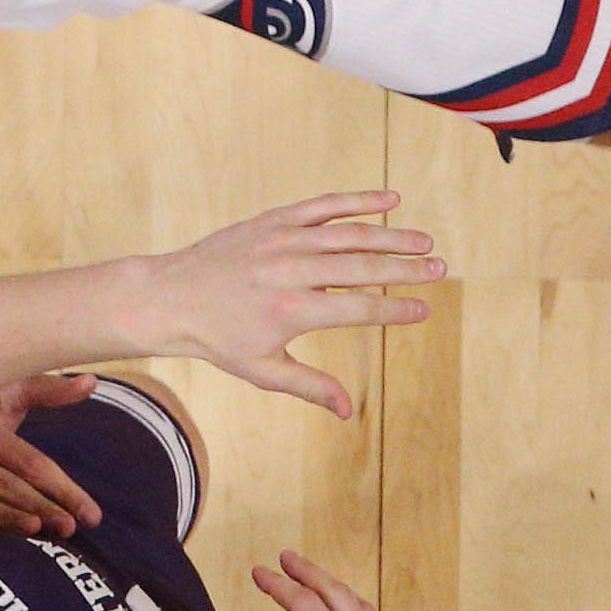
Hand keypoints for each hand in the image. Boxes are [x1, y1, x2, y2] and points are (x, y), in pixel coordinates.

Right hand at [0, 373, 104, 532]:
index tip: (92, 514)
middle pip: (7, 485)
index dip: (64, 488)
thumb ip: (45, 390)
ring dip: (15, 522)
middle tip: (72, 529)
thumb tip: (91, 382)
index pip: (28, 461)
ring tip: (44, 534)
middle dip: (45, 508)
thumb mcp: (1, 398)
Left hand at [132, 191, 442, 418]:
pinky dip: (358, 200)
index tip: (426, 309)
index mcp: (292, 311)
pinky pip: (323, 205)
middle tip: (440, 271)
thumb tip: (349, 411)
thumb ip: (310, 386)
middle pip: (363, 267)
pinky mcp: (273, 219)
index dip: (396, 310)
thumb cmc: (217, 339)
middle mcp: (291, 271)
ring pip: (350, 233)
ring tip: (425, 243)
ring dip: (392, 236)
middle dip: (407, 269)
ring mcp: (282, 240)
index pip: (359, 308)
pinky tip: (390, 199)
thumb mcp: (262, 370)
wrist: (170, 297)